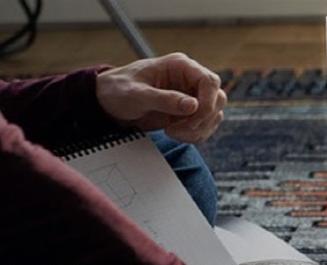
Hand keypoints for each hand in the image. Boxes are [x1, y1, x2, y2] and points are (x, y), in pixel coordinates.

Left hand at [96, 53, 227, 143]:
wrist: (108, 102)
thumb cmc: (119, 90)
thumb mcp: (137, 94)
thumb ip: (164, 99)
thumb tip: (193, 105)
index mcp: (180, 66)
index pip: (210, 81)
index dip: (208, 101)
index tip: (194, 117)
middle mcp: (189, 80)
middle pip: (218, 98)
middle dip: (203, 118)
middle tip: (180, 129)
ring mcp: (191, 97)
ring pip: (214, 115)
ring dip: (199, 129)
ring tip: (173, 133)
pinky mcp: (188, 113)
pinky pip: (204, 126)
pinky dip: (195, 135)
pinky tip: (176, 135)